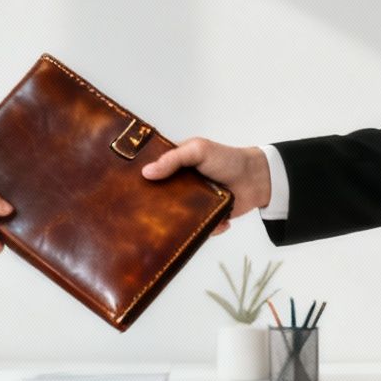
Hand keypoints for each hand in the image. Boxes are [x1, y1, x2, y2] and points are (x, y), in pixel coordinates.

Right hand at [140, 138, 269, 235]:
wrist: (256, 179)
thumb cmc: (226, 159)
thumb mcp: (198, 150)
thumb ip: (174, 158)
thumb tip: (146, 172)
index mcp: (176, 165)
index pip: (152, 172)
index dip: (140, 180)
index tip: (125, 189)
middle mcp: (180, 185)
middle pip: (160, 198)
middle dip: (153, 208)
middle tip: (140, 216)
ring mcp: (192, 203)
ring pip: (177, 218)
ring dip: (178, 224)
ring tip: (173, 229)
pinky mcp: (206, 218)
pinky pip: (199, 229)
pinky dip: (207, 229)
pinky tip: (217, 223)